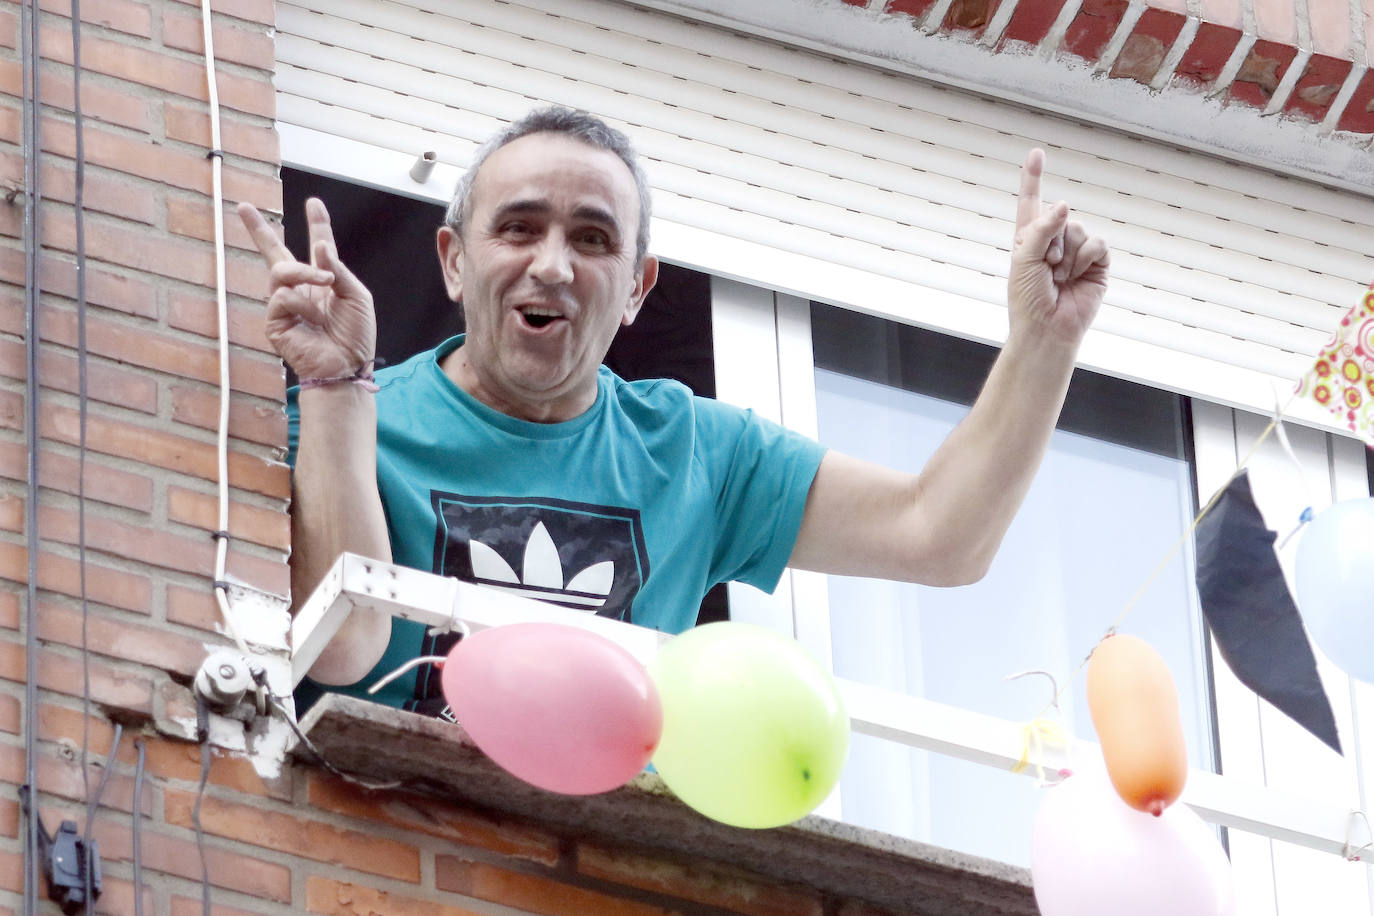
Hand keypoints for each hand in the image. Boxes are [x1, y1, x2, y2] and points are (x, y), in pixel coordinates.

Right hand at [239, 197, 375, 379]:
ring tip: (325, 284)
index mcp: (324, 280)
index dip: (317, 225)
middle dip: (258, 230)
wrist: (346, 365)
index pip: (319, 247)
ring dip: (306, 273)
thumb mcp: (356, 296)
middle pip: (276, 253)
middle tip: (242, 206)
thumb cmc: (355, 335)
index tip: (314, 203)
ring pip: (282, 270)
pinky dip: (301, 303)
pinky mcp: (275, 320)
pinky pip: (282, 296)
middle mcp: (302, 289)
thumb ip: (337, 269)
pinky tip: (312, 319)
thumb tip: (320, 246)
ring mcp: (285, 304)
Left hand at [1007, 149, 1108, 345]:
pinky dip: (1086, 257)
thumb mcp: (1023, 259)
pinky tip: (1077, 276)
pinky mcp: (1098, 262)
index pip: (1031, 202)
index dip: (1034, 177)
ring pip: (1079, 228)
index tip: (1037, 153)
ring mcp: (1077, 251)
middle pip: (1061, 215)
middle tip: (1045, 268)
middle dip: (1052, 240)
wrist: (1048, 328)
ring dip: (1067, 253)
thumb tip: (1064, 204)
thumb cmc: (1027, 299)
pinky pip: (1097, 243)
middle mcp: (1054, 241)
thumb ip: (1040, 228)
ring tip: (1060, 276)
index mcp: (1029, 238)